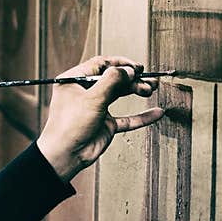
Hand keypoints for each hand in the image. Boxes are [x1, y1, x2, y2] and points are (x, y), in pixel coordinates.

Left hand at [36, 56, 164, 181]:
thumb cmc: (70, 126)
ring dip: (137, 91)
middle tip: (148, 80)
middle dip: (132, 78)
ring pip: (120, 95)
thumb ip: (112, 81)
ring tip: (151, 89)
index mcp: (74, 80)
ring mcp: (96, 108)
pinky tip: (156, 113)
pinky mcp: (105, 124)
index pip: (100, 64)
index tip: (136, 67)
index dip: (120, 64)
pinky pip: (127, 118)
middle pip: (113, 79)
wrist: (65, 156)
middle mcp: (85, 92)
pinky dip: (141, 116)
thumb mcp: (92, 98)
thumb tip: (129, 70)